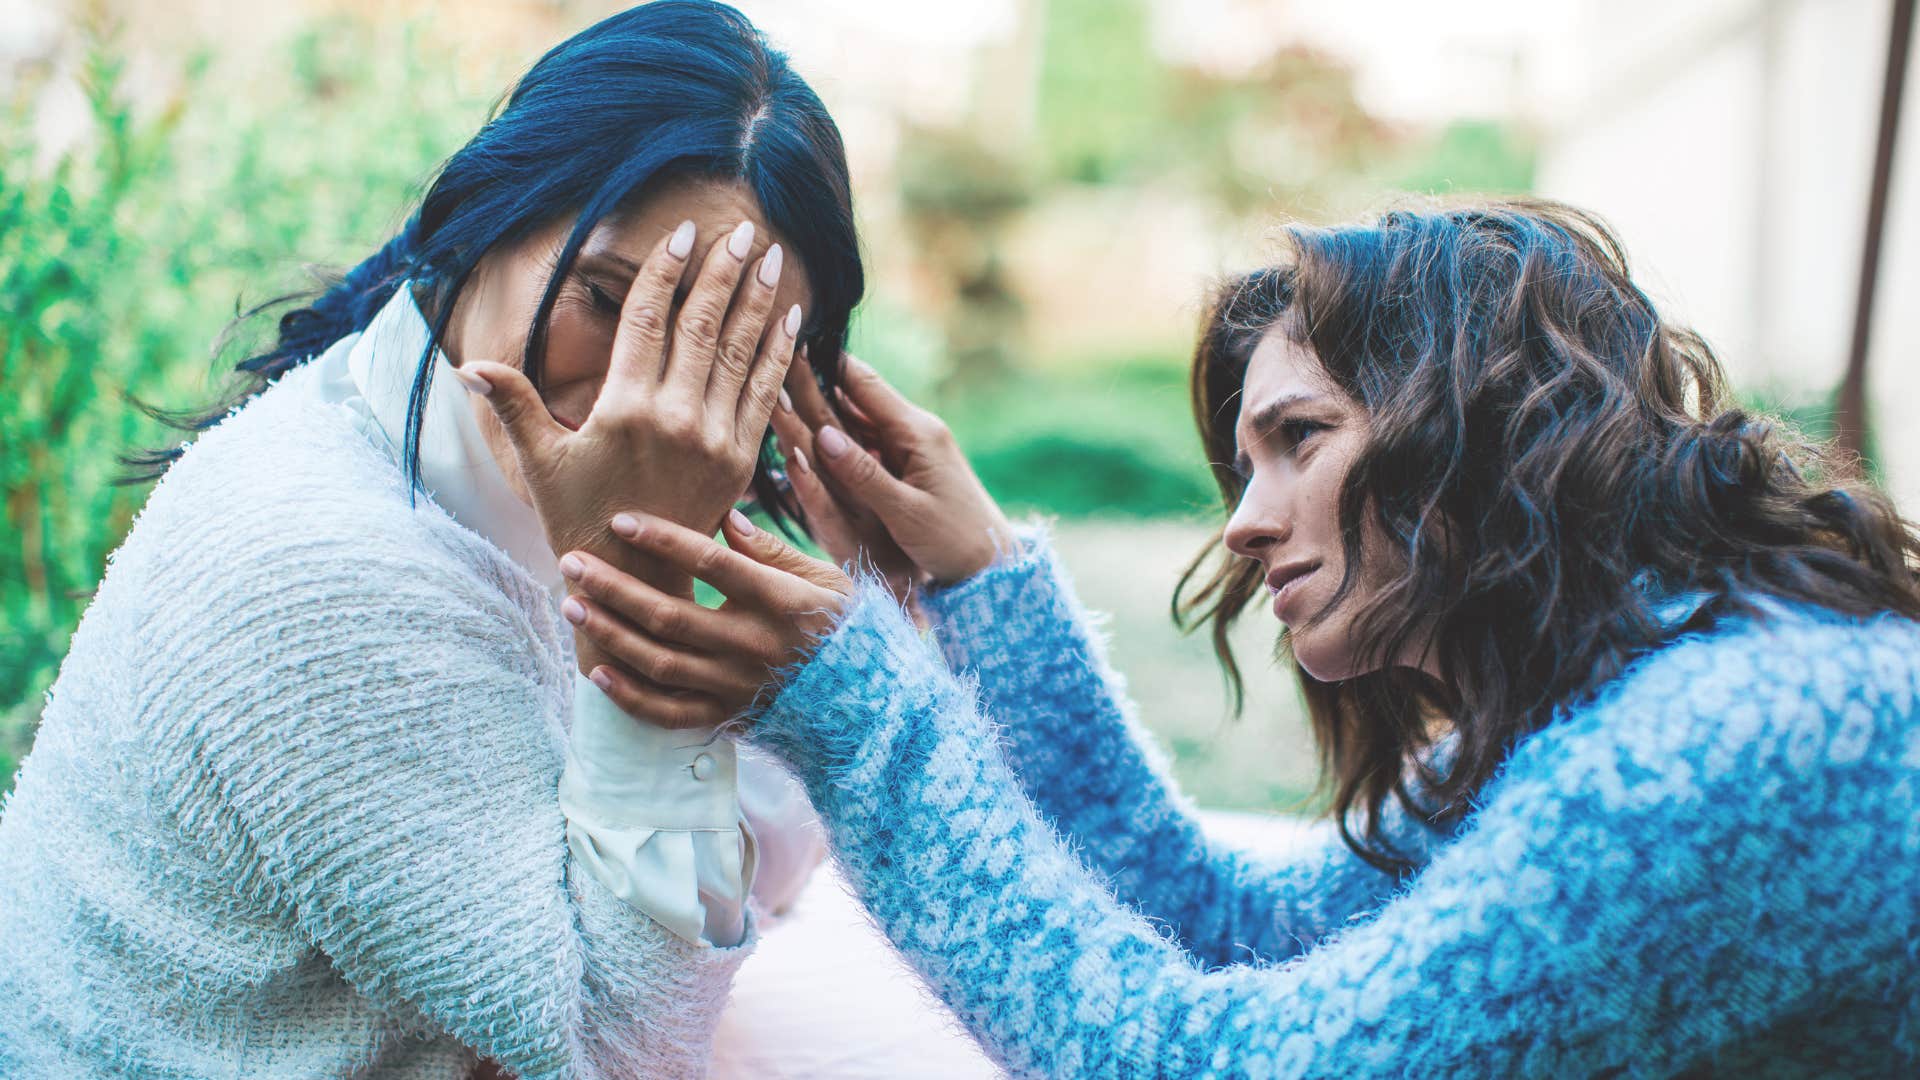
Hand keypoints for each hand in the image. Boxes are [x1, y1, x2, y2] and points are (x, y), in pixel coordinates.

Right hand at [457, 219, 799, 569]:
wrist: (633, 579)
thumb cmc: (577, 517)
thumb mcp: (539, 462)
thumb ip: (513, 405)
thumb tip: (466, 364)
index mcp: (624, 409)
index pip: (648, 320)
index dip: (666, 271)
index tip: (684, 233)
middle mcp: (675, 419)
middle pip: (702, 326)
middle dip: (723, 273)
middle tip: (744, 230)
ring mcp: (714, 439)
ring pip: (739, 353)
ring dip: (757, 301)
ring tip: (773, 259)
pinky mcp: (741, 460)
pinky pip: (764, 394)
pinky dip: (778, 354)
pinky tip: (790, 319)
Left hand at [558, 508, 851, 727]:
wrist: (869, 702)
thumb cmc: (846, 627)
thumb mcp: (825, 579)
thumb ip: (772, 550)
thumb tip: (723, 516)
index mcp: (780, 602)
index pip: (711, 563)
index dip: (662, 540)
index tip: (619, 520)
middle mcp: (754, 646)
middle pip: (670, 614)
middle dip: (614, 586)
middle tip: (572, 561)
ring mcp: (738, 686)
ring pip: (660, 662)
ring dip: (610, 634)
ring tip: (572, 606)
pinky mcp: (730, 717)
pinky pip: (671, 713)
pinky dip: (630, 697)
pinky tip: (598, 672)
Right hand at [776, 353, 1013, 585]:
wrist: (992, 563)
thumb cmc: (954, 540)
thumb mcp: (906, 512)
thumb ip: (863, 475)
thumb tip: (822, 436)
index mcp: (916, 433)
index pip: (862, 384)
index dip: (825, 363)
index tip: (790, 343)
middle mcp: (914, 431)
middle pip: (856, 397)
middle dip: (816, 383)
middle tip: (776, 361)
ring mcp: (913, 446)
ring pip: (859, 420)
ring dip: (824, 409)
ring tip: (783, 389)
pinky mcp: (911, 464)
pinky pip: (869, 442)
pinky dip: (841, 437)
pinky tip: (813, 431)